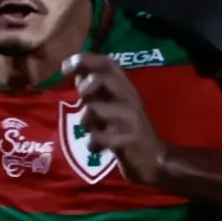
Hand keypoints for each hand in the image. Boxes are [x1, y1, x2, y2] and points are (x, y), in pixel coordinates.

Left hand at [66, 55, 172, 188]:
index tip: (65, 67)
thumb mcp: (114, 106)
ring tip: (92, 131)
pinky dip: (92, 144)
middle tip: (82, 99)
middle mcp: (130, 98)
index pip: (108, 63)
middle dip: (86, 86)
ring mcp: (130, 119)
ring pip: (96, 109)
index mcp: (126, 88)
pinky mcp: (128, 140)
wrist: (156, 160)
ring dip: (86, 121)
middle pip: (104, 79)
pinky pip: (99, 138)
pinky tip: (97, 149)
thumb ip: (98, 90)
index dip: (85, 60)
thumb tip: (78, 74)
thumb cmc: (129, 132)